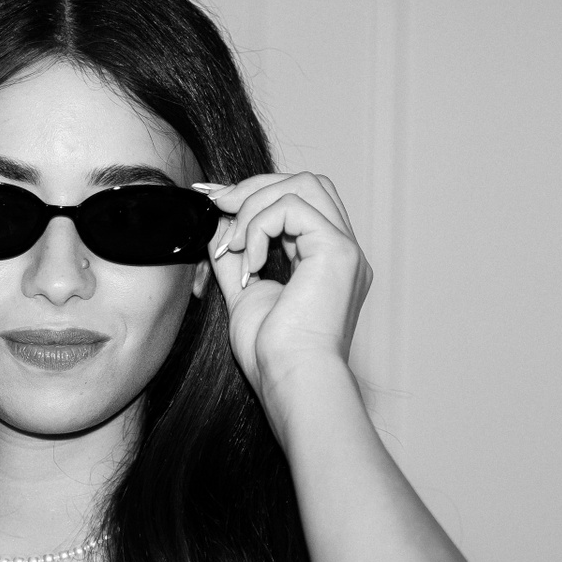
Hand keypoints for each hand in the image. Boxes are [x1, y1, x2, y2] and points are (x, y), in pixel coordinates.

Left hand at [201, 172, 371, 408]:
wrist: (290, 379)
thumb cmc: (272, 354)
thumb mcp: (245, 294)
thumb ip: (237, 258)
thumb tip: (217, 225)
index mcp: (325, 262)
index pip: (298, 202)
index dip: (255, 194)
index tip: (216, 202)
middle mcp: (342, 250)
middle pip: (305, 182)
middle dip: (255, 189)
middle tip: (219, 210)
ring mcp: (345, 249)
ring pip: (302, 185)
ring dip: (254, 208)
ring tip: (232, 248)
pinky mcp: (337, 251)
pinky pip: (292, 207)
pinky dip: (259, 228)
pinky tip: (250, 265)